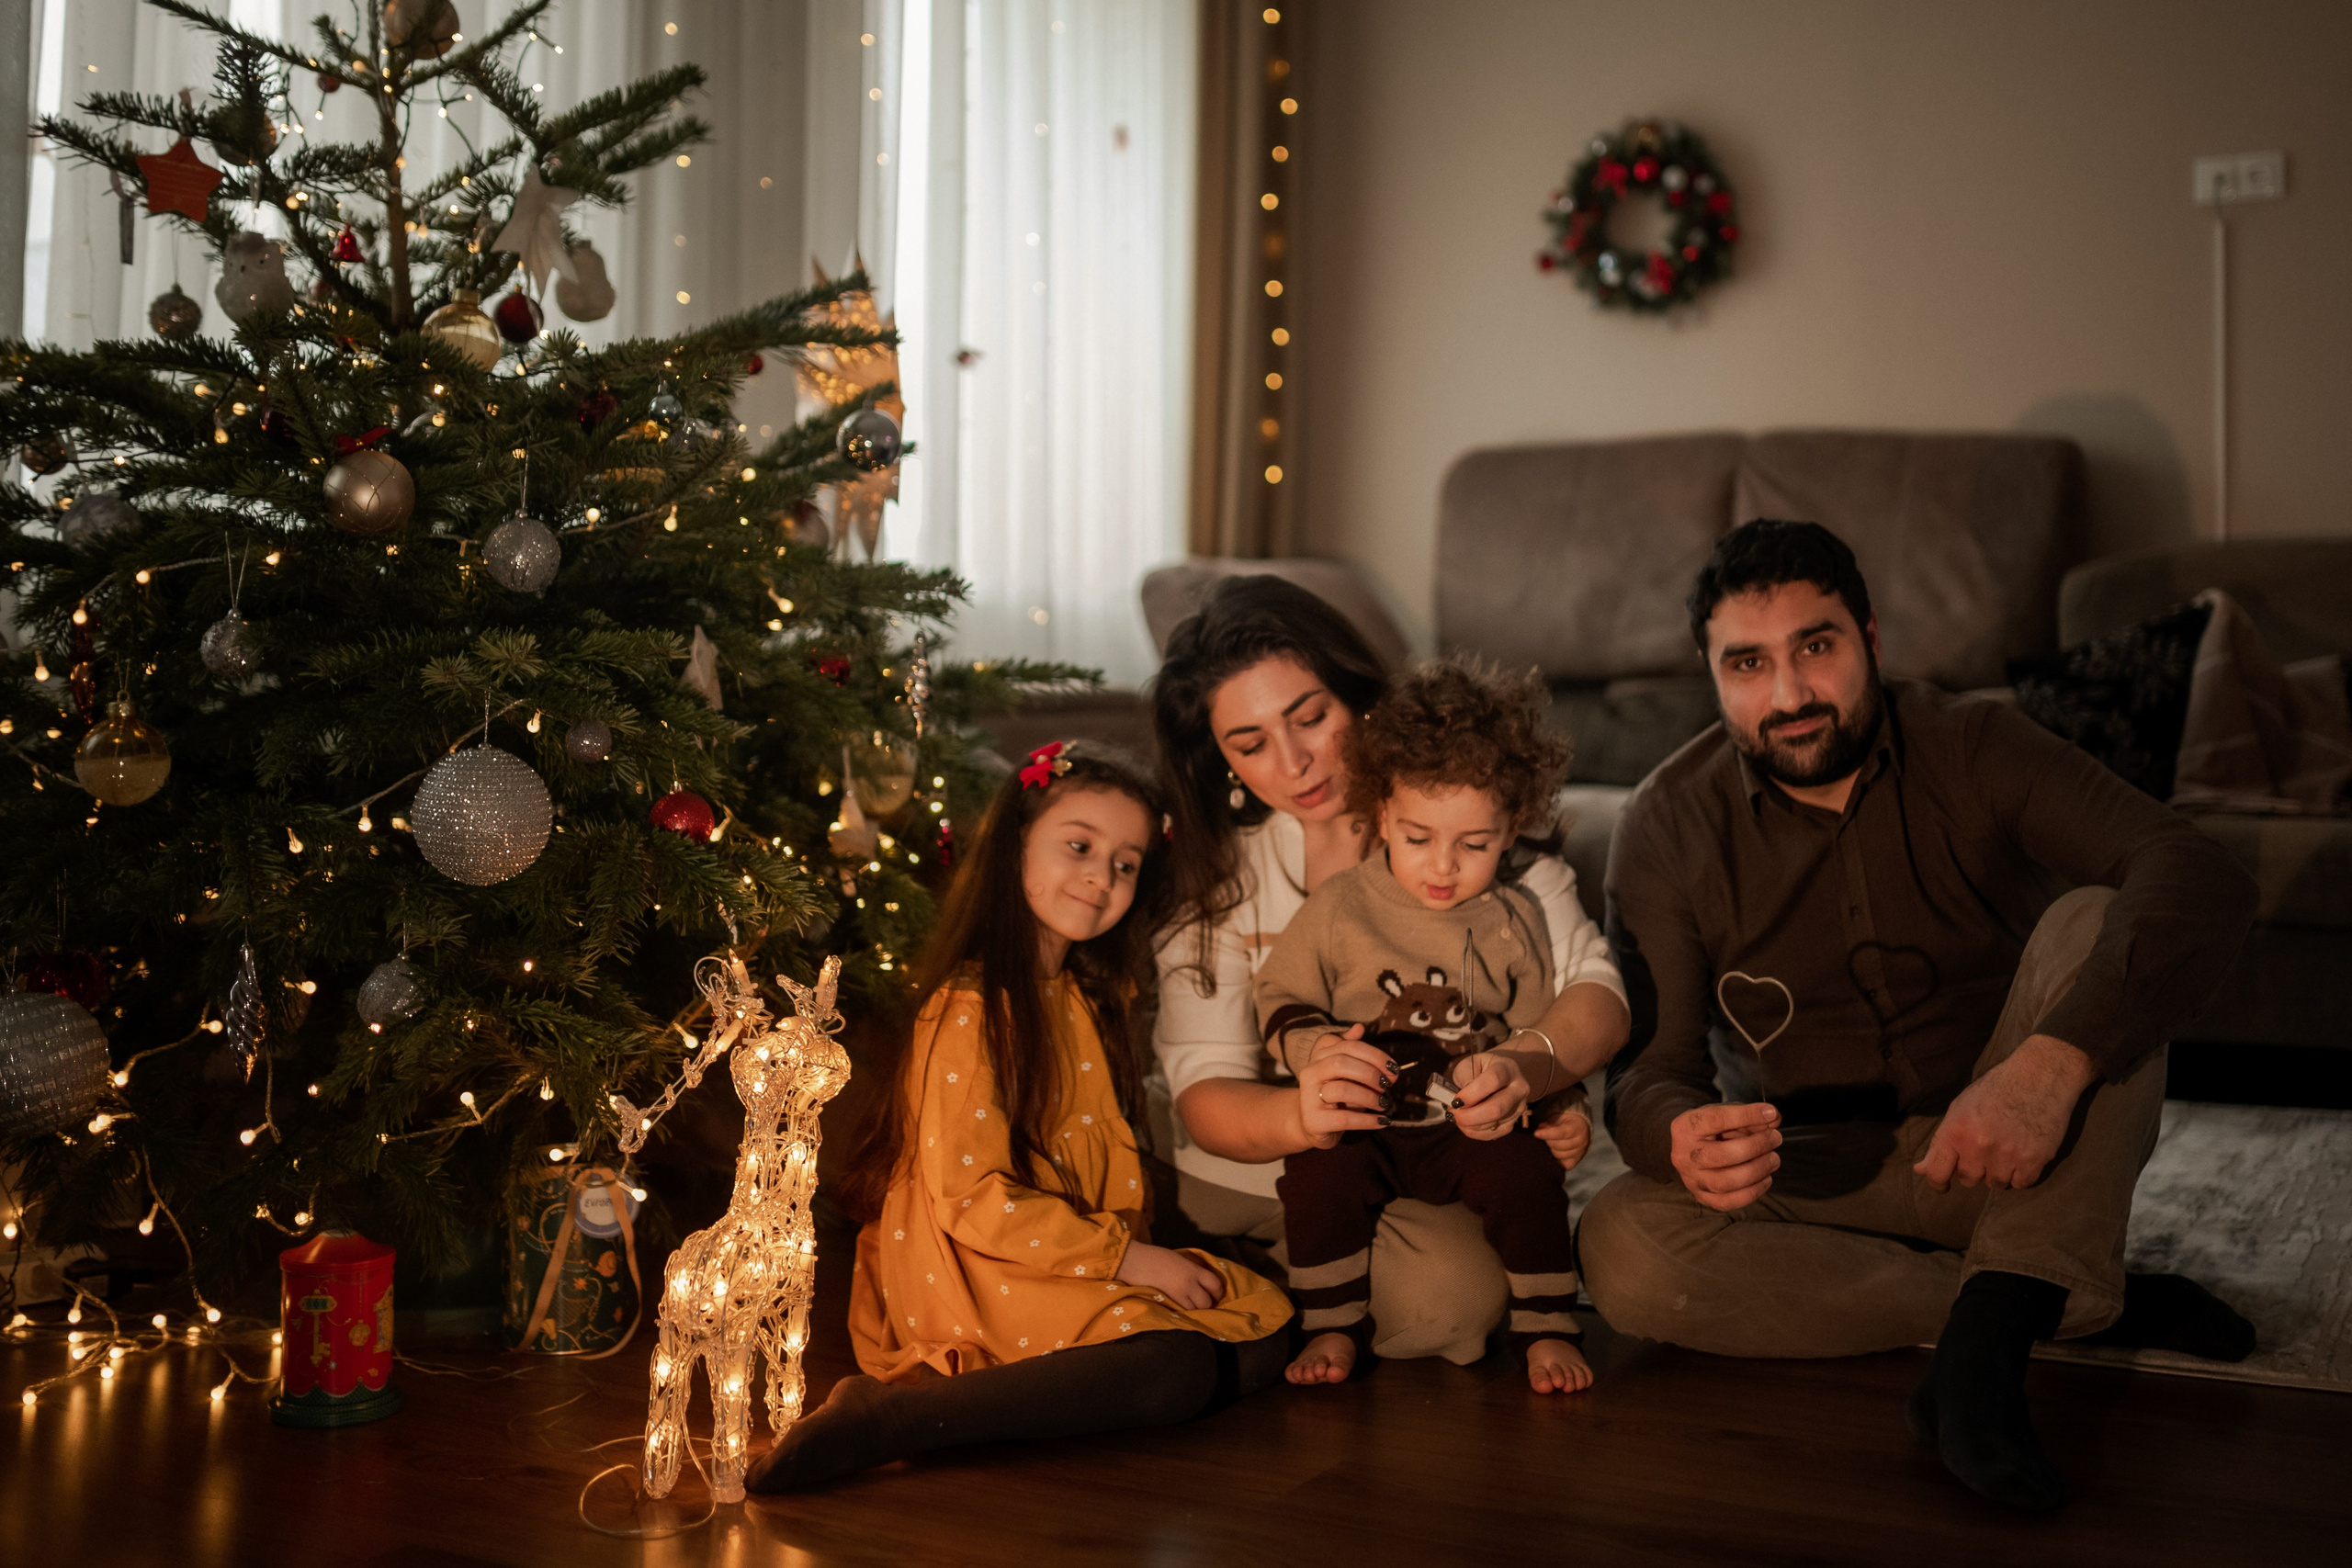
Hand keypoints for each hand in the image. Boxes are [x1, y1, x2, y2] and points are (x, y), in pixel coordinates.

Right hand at [1116, 1242, 1224, 1311]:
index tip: (1216, 1294)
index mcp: (1193, 1269)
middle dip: (1207, 1304)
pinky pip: (1182, 1313)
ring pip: (1195, 1311)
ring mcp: (1177, 1295)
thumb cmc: (1154, 1257)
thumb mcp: (1179, 1260)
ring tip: (1190, 1306)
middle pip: (1207, 1302)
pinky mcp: (1167, 1304)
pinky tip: (1180, 1309)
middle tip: (1203, 1303)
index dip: (1218, 1292)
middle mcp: (1189, 1284)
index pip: (1216, 1284)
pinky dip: (1184, 1313)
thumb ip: (1192, 1271)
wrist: (1133, 1261)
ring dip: (1195, 1310)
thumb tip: (1202, 1283)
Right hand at [1294, 1026, 1393, 1149]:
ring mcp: (1309, 1098)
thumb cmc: (1334, 1095)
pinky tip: (1382, 1121)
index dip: (1374, 1055)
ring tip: (1384, 1104)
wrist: (1312, 1125)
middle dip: (1370, 1073)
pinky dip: (1367, 1120)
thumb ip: (1353, 1051)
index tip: (1394, 1068)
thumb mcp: (1344, 1072)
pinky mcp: (1314, 1121)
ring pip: (1342, 1090)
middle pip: (1341, 1064)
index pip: (1349, 1047)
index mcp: (1320, 1056)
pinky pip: (1344, 1119)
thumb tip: (1359, 1028)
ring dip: (1370, 1097)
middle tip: (1387, 1085)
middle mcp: (1310, 1073)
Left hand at [1448, 1052, 1529, 1140]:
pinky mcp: (1512, 1124)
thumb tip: (1462, 1101)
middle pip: (1497, 1108)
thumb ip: (1465, 1078)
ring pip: (1492, 1123)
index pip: (1493, 1081)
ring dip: (1468, 1124)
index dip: (1472, 1094)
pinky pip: (1491, 1134)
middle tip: (1452, 1113)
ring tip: (1456, 1115)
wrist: (1496, 1076)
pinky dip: (1473, 1131)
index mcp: (1507, 1068)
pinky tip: (1465, 1122)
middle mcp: (1519, 1089)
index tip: (1455, 1101)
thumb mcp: (1469, 1064)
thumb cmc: (1479, 1069)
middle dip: (1469, 1116)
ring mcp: (1518, 1109)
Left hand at [1534, 1100, 1590, 1170]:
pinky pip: (1562, 1165)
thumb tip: (1540, 1130)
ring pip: (1558, 1155)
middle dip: (1548, 1141)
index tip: (1536, 1133)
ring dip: (1550, 1150)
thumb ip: (1549, 1124)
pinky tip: (1550, 1155)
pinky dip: (1555, 1161)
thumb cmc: (1565, 1122)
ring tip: (1549, 1143)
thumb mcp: (1558, 1118)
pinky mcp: (1575, 1161)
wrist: (1579, 1128)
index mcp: (1578, 1127)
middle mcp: (1581, 1141)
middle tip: (1544, 1137)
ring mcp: (1580, 1153)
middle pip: (1558, 1145)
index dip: (1547, 1133)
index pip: (1561, 1133)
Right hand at [1669, 1102, 1781, 1211]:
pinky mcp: (1701, 1196)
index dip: (1747, 1116)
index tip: (1770, 1113)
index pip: (1716, 1119)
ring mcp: (1691, 1179)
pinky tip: (1765, 1179)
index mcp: (1685, 1127)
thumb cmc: (1711, 1129)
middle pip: (1721, 1155)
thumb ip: (1749, 1116)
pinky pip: (1728, 1202)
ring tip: (1773, 1159)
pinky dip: (1752, 1192)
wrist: (1690, 1150)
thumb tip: (1774, 1119)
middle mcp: (1684, 1155)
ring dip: (1757, 1171)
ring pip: (1725, 1183)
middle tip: (1775, 1138)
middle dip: (1755, 1147)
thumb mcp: (1726, 1114)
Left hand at [1913, 1034, 2096, 1192]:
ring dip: (1998, 1172)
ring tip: (2005, 1149)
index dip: (1938, 1183)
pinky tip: (2022, 1155)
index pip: (1937, 1172)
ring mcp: (2007, 1155)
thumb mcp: (1959, 1109)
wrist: (2038, 1076)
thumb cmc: (1995, 1090)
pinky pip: (2021, 1184)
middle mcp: (1979, 1146)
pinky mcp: (2033, 1160)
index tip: (1943, 1185)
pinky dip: (2021, 1175)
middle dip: (1974, 1168)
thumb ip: (1940, 1142)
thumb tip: (1920, 1170)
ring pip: (1996, 1184)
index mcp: (1956, 1131)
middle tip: (1985, 1149)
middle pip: (1969, 1179)